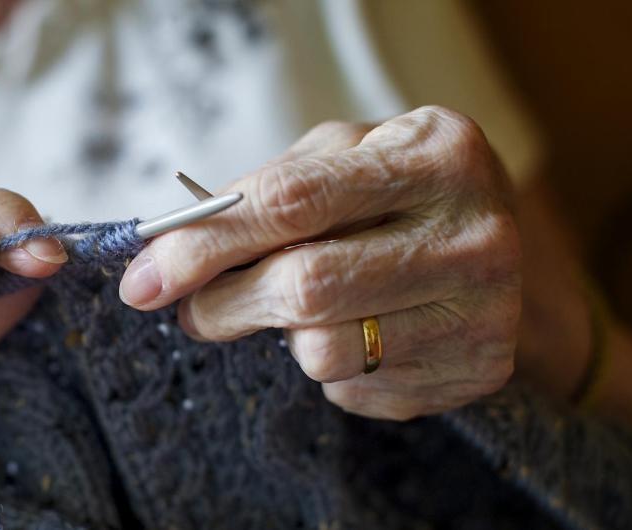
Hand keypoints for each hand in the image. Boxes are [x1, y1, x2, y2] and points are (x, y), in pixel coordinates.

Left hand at [119, 106, 520, 420]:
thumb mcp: (337, 155)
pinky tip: (352, 329)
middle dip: (223, 303)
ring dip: (280, 337)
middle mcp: (477, 234)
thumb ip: (261, 194)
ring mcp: (487, 311)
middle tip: (191, 309)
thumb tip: (167, 259)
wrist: (487, 233)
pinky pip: (356, 388)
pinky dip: (329, 367)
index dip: (205, 244)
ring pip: (324, 352)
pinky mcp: (480, 370)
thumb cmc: (391, 186)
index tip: (144, 277)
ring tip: (291, 310)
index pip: (292, 202)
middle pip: (306, 288)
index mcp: (439, 154)